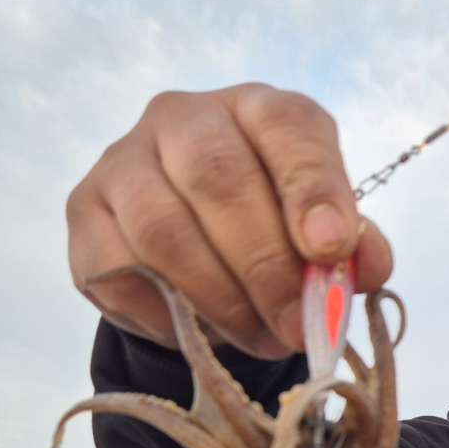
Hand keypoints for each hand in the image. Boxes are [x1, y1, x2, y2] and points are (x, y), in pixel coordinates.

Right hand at [66, 84, 393, 357]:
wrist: (199, 246)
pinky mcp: (84, 212)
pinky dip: (169, 315)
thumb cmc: (275, 229)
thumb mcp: (326, 231)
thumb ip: (353, 246)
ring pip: (162, 230)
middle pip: (218, 179)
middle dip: (266, 267)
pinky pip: (118, 270)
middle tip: (297, 327)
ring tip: (260, 339)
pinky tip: (205, 334)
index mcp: (257, 108)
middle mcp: (183, 117)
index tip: (330, 252)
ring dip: (219, 300)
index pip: (287, 128)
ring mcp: (123, 161)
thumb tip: (364, 267)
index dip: (313, 189)